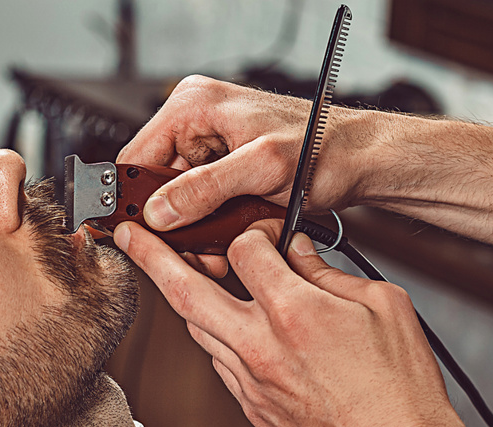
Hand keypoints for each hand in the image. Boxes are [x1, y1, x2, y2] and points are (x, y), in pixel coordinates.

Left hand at [113, 217, 473, 426]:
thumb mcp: (383, 306)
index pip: (245, 249)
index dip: (254, 231)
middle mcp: (260, 346)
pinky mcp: (251, 407)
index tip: (264, 234)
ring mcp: (249, 381)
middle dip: (149, 255)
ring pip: (197, 328)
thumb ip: (330, 274)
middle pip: (185, 290)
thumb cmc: (402, 388)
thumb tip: (298, 253)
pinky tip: (227, 325)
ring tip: (175, 275)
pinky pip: (219, 361)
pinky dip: (216, 336)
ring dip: (184, 298)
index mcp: (294, 312)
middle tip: (127, 234)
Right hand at [117, 75, 365, 233]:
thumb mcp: (262, 168)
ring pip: (176, 200)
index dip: (134, 201)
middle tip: (190, 253)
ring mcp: (209, 146)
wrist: (358, 160)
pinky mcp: (223, 168)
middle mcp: (195, 122)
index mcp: (193, 106)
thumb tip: (159, 211)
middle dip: (171, 223)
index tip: (141, 237)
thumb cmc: (323, 148)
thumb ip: (206, 188)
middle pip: (154, 184)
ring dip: (192, 232)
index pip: (135, 158)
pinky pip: (199, 203)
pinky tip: (225, 242)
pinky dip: (209, 227)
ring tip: (214, 253)